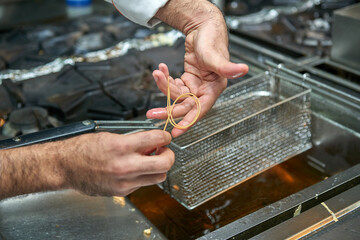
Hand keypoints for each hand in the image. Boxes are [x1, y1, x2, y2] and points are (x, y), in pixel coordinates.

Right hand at [0, 130, 173, 198]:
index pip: (157, 139)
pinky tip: (136, 168)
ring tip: (151, 159)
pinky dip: (144, 175)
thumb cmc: (82, 149)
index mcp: (121, 146)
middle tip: (163, 150)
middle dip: (169, 155)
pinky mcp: (121, 192)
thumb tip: (152, 140)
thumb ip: (134, 139)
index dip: (165, 136)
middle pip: (165, 163)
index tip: (164, 136)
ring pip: (158, 177)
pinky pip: (143, 184)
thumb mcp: (109, 136)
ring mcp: (124, 181)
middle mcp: (125, 166)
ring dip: (159, 167)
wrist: (64, 167)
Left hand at [149, 0, 248, 136]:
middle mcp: (204, 90)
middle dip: (168, 109)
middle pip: (185, 106)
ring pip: (176, 95)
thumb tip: (242, 70)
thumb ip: (227, 67)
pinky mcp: (188, 79)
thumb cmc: (212, 39)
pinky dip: (165, 78)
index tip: (177, 131)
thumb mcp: (215, 55)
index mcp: (214, 88)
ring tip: (157, 73)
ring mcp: (195, 85)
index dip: (189, 121)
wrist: (203, 27)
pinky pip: (174, 85)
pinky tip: (161, 70)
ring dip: (164, 86)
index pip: (200, 109)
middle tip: (152, 114)